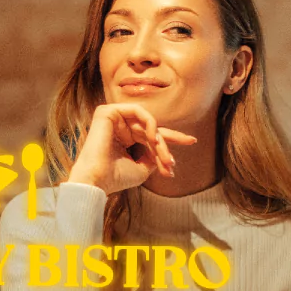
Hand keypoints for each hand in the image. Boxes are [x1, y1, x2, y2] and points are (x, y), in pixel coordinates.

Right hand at [66, 103, 195, 194]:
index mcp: (125, 140)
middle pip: (152, 130)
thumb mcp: (143, 169)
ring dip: (159, 139)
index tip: (192, 141)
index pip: (152, 135)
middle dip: (165, 145)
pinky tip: (153, 137)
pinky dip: (149, 122)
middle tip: (171, 162)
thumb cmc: (116, 178)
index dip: (173, 138)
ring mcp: (113, 119)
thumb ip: (155, 157)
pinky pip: (137, 110)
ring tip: (163, 155)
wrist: (97, 180)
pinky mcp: (107, 112)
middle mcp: (119, 127)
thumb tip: (166, 154)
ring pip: (147, 123)